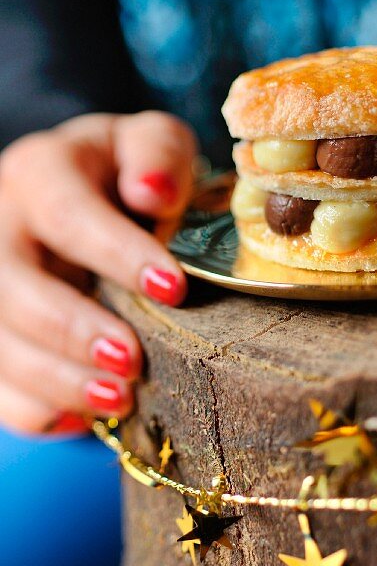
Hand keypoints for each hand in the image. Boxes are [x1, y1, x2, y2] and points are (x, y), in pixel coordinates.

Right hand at [0, 112, 196, 434]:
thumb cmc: (128, 173)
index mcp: (38, 171)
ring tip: (118, 399)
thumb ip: (159, 156)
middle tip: (133, 360)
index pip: (67, 212)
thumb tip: (152, 194)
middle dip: (74, 330)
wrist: (87, 195)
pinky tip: (81, 420)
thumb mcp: (151, 145)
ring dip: (57, 380)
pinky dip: (36, 411)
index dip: (116, 253)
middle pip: (14, 287)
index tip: (172, 288)